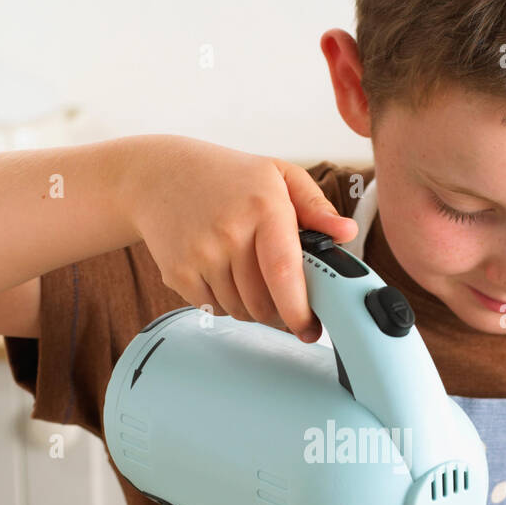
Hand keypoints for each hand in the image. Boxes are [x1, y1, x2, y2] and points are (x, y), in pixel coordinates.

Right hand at [130, 136, 357, 341]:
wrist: (159, 175)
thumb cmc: (227, 177)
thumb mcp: (277, 175)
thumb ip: (316, 206)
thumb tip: (347, 233)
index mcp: (263, 206)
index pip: (284, 272)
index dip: (299, 310)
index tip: (311, 329)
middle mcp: (229, 231)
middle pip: (264, 303)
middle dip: (280, 313)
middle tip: (285, 302)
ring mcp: (200, 254)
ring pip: (240, 311)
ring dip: (252, 308)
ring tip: (250, 279)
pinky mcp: (178, 272)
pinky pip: (213, 309)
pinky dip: (224, 303)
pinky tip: (222, 275)